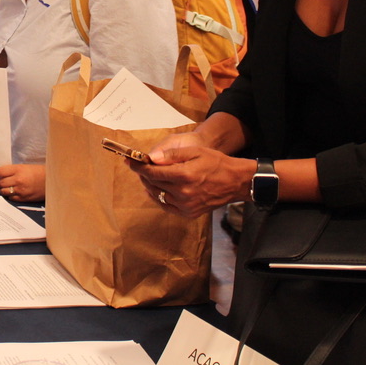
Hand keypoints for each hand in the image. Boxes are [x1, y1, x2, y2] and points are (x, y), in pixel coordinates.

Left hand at [0, 164, 45, 201]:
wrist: (51, 180)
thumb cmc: (38, 172)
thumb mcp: (24, 167)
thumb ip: (12, 170)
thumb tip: (0, 175)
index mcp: (18, 169)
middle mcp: (18, 180)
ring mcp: (20, 190)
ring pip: (3, 191)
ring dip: (2, 190)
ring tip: (4, 188)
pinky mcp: (24, 198)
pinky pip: (11, 198)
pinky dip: (9, 195)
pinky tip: (12, 192)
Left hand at [132, 143, 255, 217]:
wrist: (235, 182)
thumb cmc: (216, 163)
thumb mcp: (194, 152)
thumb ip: (171, 155)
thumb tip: (151, 158)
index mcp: (184, 175)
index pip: (153, 172)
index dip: (139, 167)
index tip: (130, 161)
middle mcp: (183, 193)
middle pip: (153, 184)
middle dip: (143, 175)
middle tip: (139, 167)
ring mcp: (186, 205)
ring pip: (158, 196)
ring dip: (149, 186)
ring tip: (147, 177)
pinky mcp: (189, 213)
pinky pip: (167, 207)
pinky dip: (158, 198)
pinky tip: (155, 190)